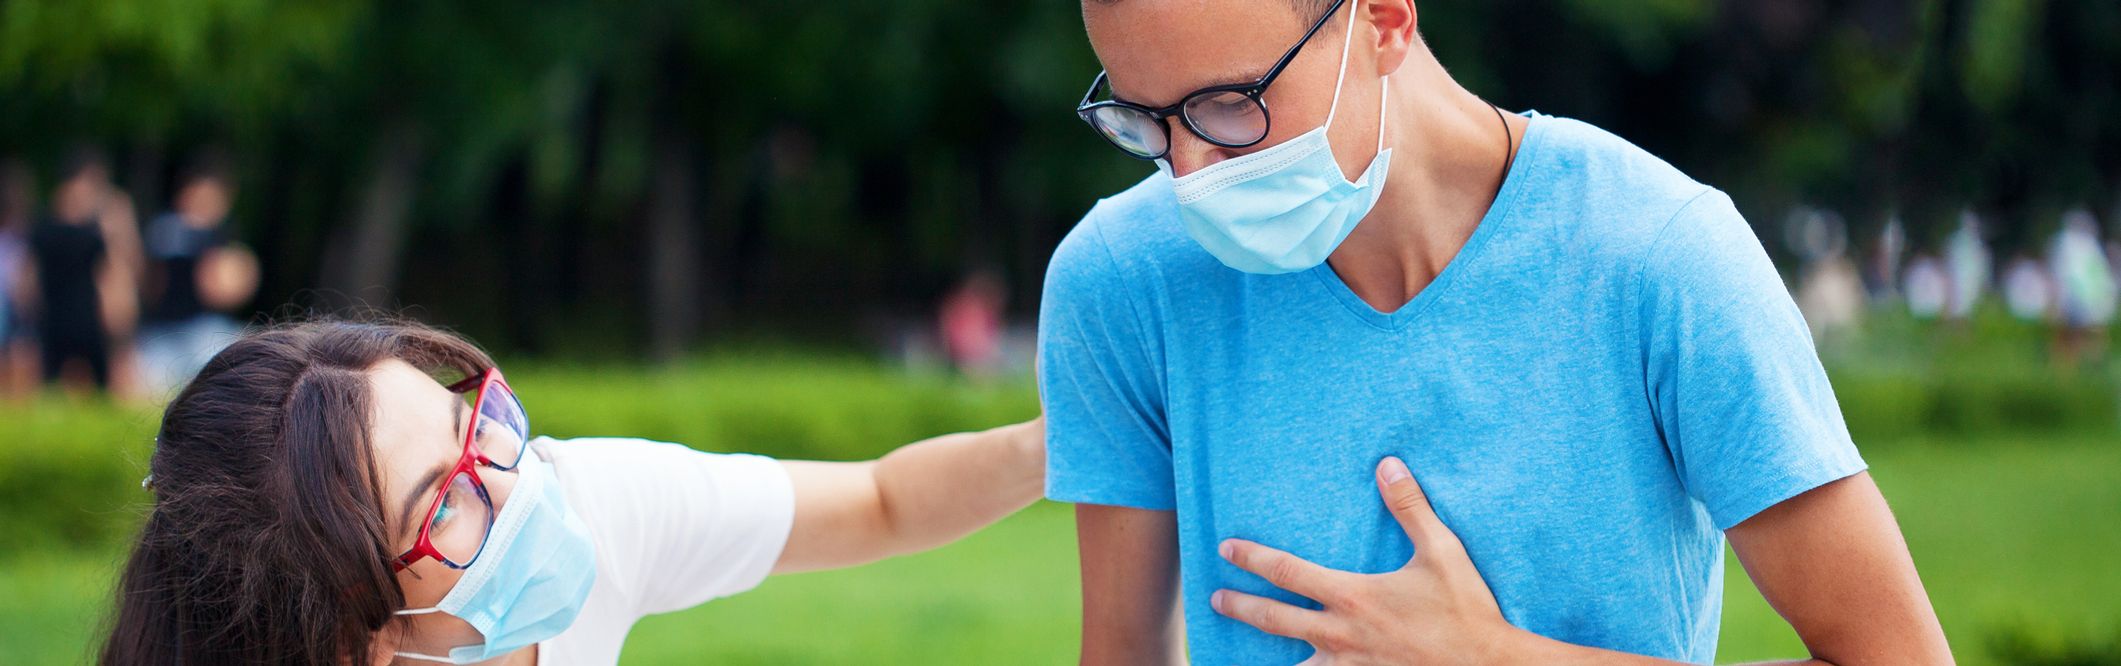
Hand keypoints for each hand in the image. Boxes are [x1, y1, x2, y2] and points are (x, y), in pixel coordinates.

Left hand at [1211, 457, 1530, 664]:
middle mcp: (1340, 636)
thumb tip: (1388, 465)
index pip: (1286, 572)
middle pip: (1273, 621)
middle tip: (1215, 599)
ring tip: (1238, 656)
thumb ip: (1410, 507)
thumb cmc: (1466, 609)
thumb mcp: (1442, 551)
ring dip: (1261, 659)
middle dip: (1240, 606)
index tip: (1226, 549)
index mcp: (1352, 597)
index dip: (1252, 559)